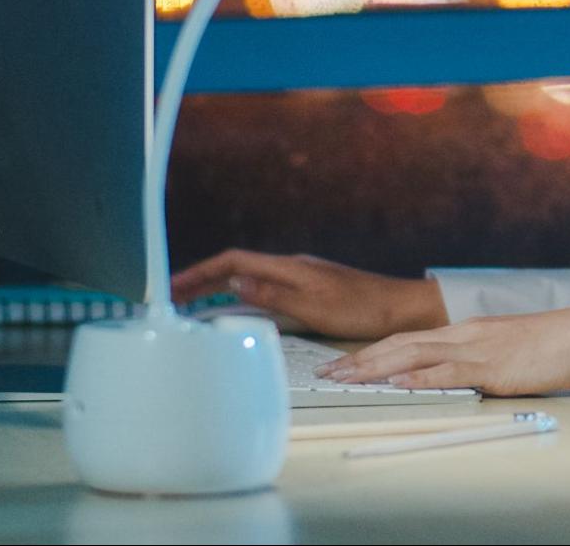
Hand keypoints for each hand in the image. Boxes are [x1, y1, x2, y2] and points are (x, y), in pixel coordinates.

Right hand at [171, 249, 448, 338]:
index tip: (170, 285)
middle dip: (200, 279)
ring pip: (247, 276)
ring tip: (188, 302)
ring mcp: (300, 277)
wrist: (401, 307)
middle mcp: (292, 267)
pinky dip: (238, 293)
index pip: (234, 261)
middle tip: (168, 296)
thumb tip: (234, 281)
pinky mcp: (309, 289)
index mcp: (291, 267)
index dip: (199, 272)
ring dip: (216, 286)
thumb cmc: (364, 308)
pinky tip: (232, 306)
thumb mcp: (316, 306)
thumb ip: (274, 294)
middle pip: (236, 266)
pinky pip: (262, 286)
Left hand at [316, 302, 569, 395]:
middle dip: (359, 359)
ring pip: (414, 354)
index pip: (408, 339)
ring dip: (374, 366)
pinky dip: (419, 375)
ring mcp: (478, 348)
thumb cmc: (557, 344)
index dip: (372, 352)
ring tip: (344, 377)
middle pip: (400, 344)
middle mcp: (466, 334)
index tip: (343, 363)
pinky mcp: (494, 366)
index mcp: (469, 331)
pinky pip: (449, 371)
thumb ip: (479, 360)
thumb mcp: (509, 349)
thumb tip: (455, 377)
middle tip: (325, 373)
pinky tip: (396, 380)